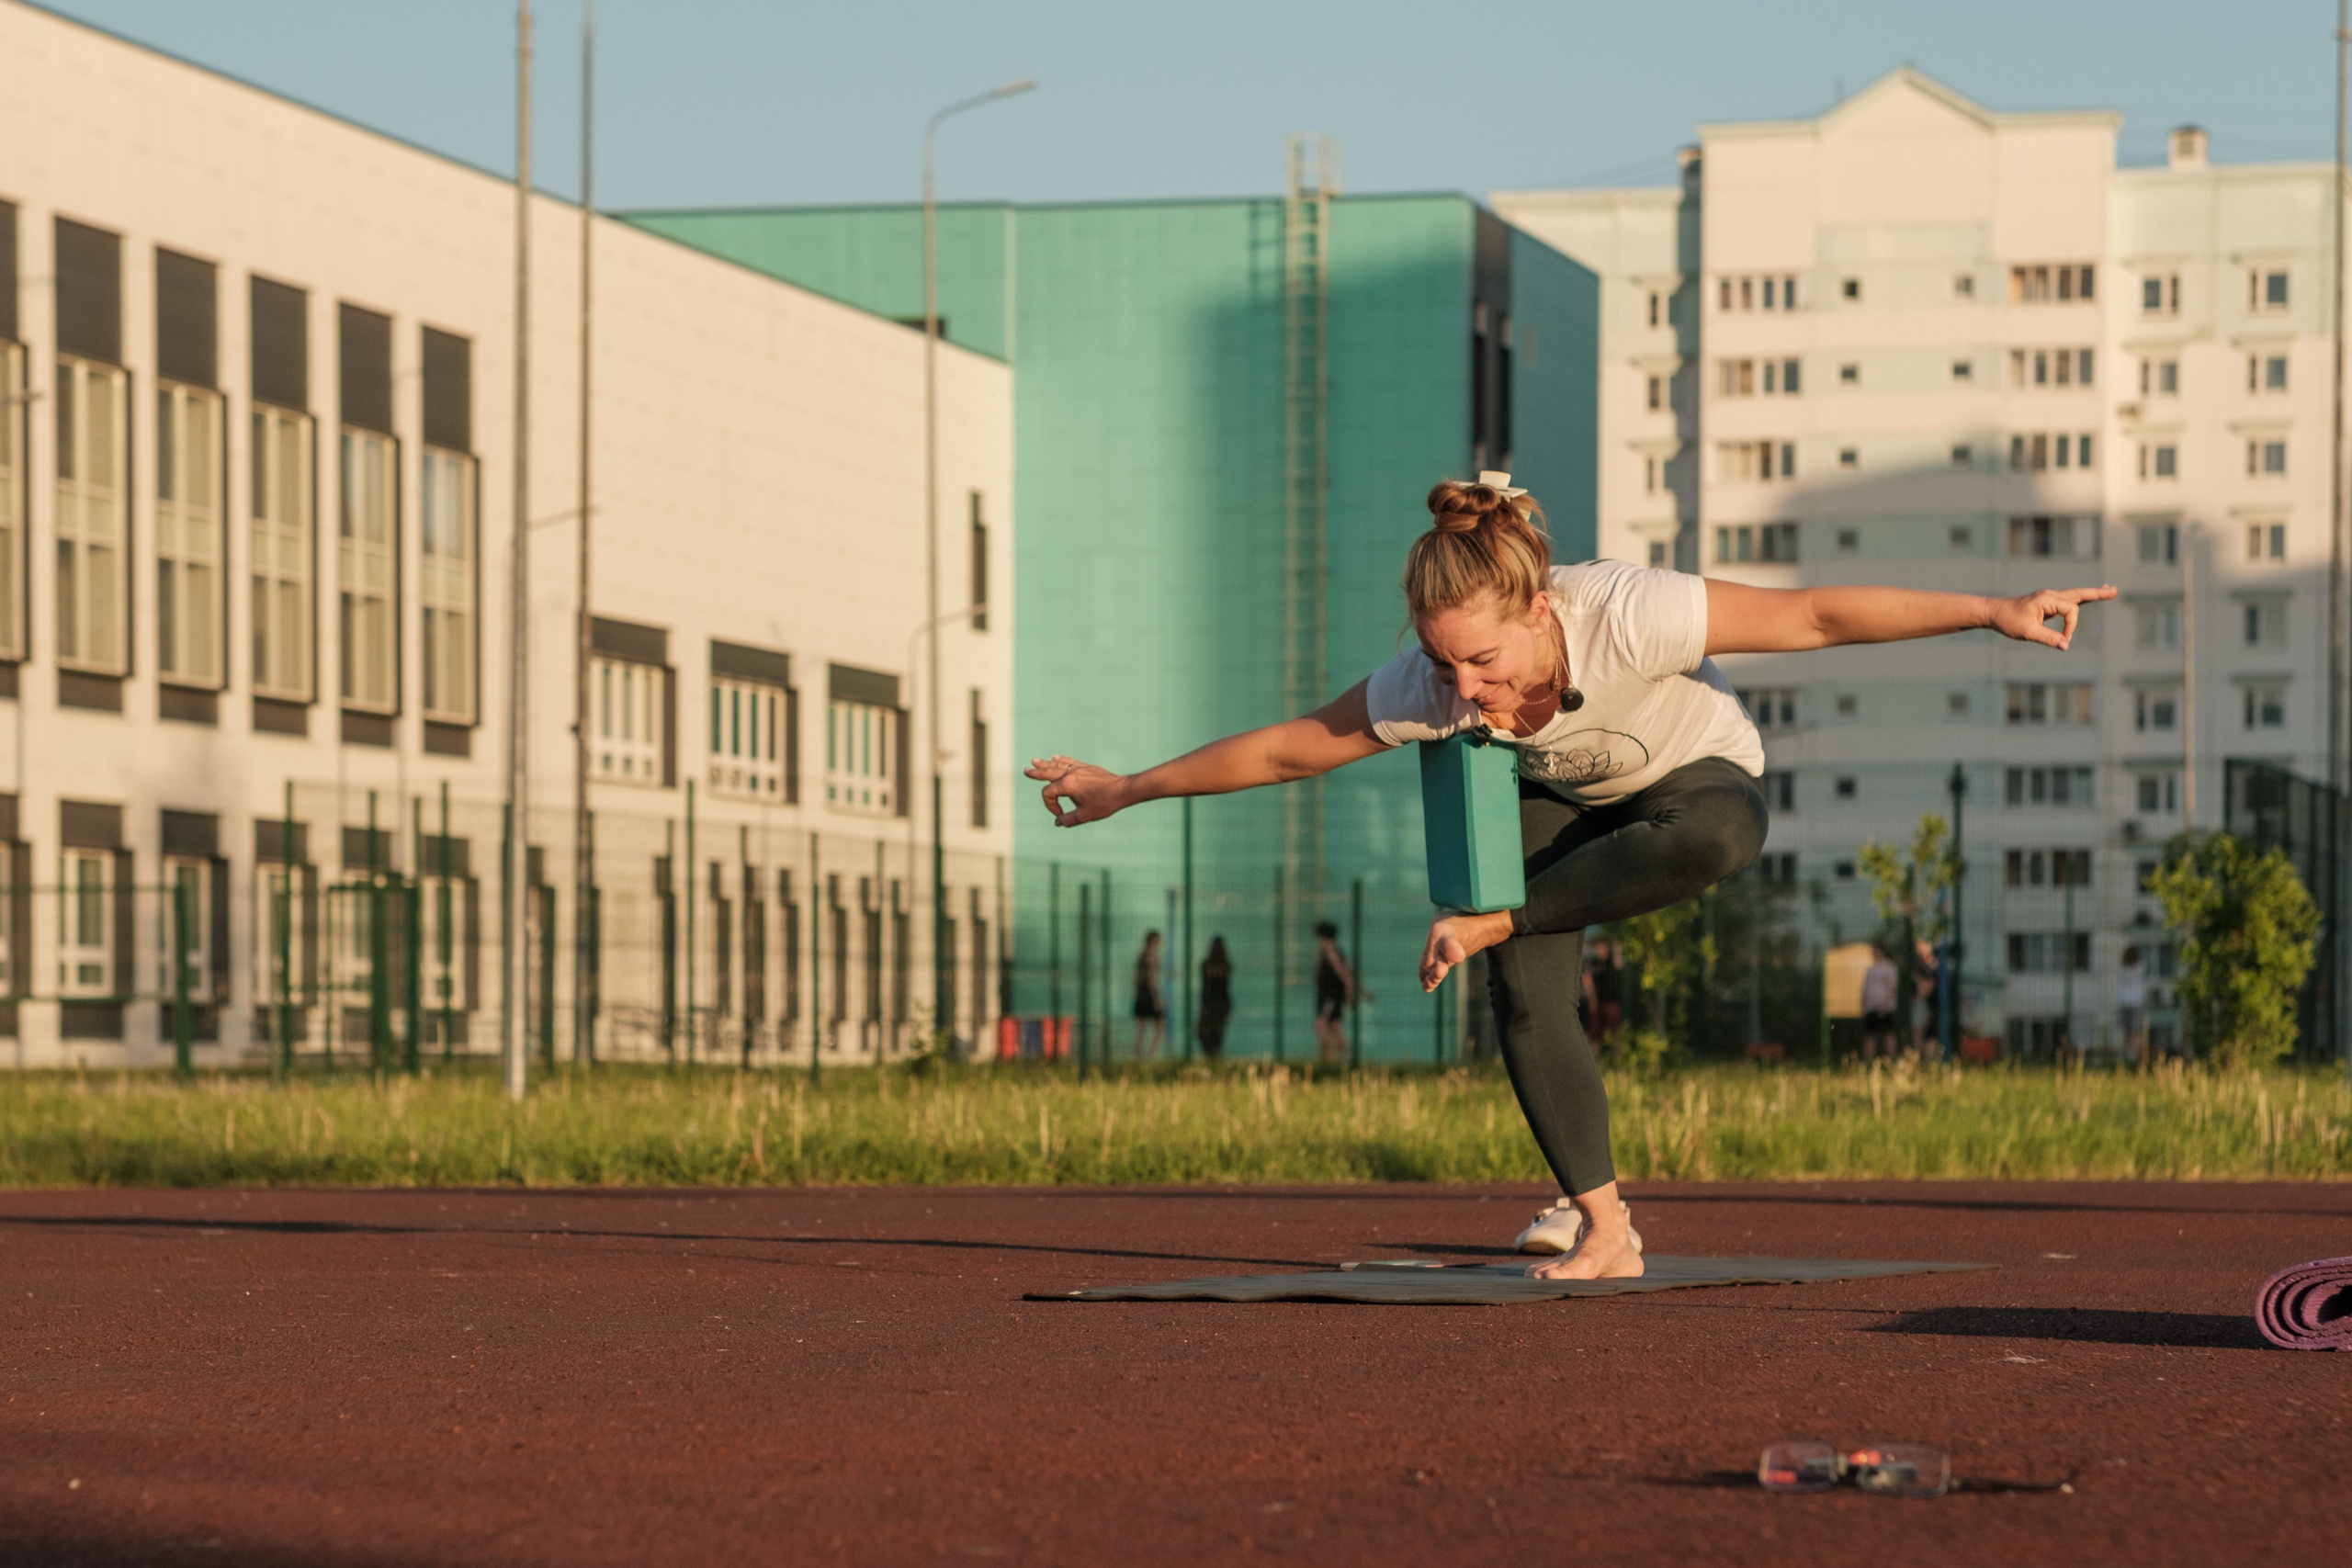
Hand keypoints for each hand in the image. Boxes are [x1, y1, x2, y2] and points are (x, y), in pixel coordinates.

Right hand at [1026, 755, 1128, 826]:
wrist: (1123, 791)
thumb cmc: (1104, 803)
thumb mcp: (1085, 815)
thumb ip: (1068, 820)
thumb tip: (1058, 822)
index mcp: (1067, 785)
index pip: (1048, 793)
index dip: (1051, 806)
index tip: (1062, 815)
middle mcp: (1070, 774)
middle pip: (1048, 772)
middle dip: (1036, 773)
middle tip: (1026, 771)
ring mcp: (1079, 769)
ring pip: (1058, 765)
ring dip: (1045, 763)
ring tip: (1035, 761)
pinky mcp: (1087, 767)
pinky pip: (1070, 762)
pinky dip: (1062, 760)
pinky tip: (1056, 758)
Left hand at [1989, 585, 2115, 649]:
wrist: (1993, 612)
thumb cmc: (2008, 621)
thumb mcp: (2027, 632)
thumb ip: (2048, 638)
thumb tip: (2066, 646)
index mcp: (2048, 599)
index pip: (2071, 611)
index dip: (2071, 627)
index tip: (2063, 640)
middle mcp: (2050, 595)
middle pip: (2079, 593)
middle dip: (2097, 593)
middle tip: (2114, 590)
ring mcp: (2049, 598)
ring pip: (2075, 595)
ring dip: (2092, 593)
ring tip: (2109, 589)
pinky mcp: (2046, 603)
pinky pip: (2067, 600)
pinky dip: (2080, 598)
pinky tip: (2086, 598)